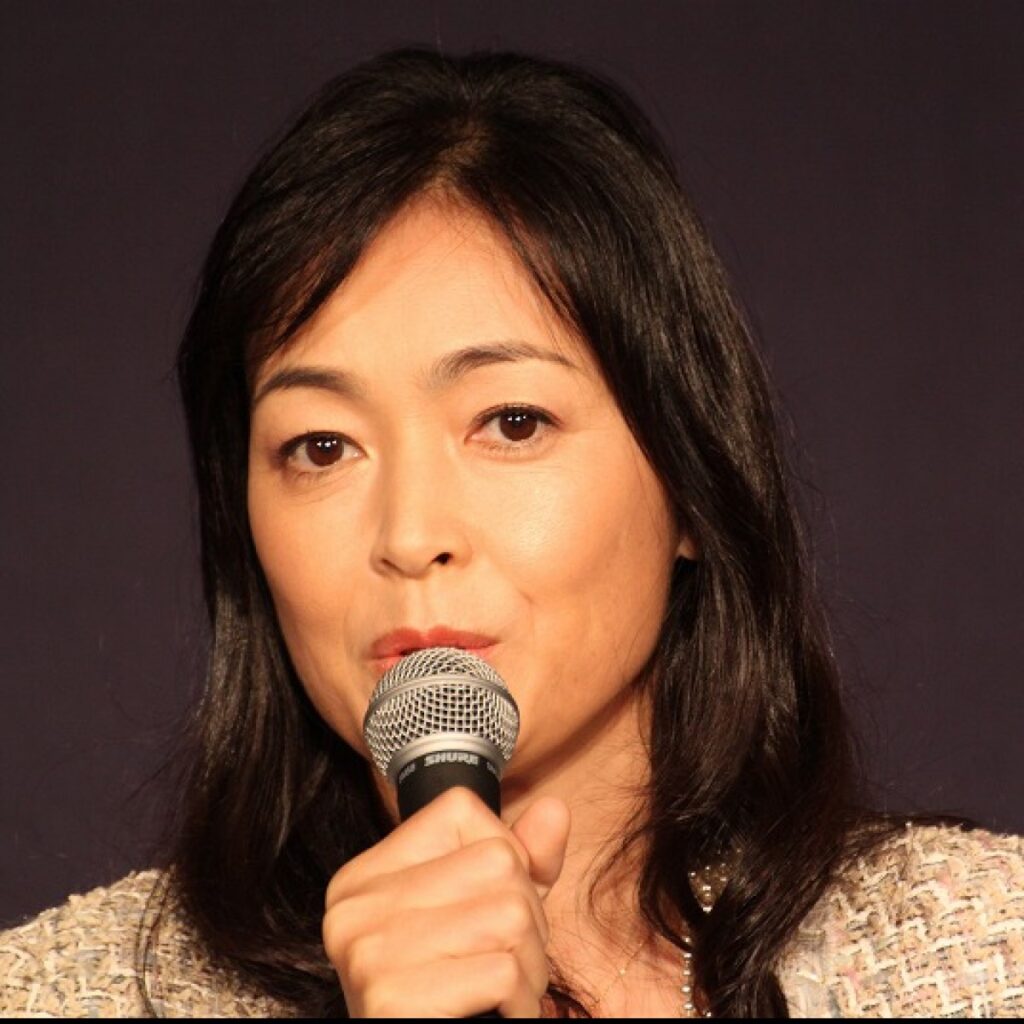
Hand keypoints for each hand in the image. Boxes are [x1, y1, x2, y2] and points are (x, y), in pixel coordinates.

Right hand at [323, 787, 570, 1016]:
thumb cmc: (451, 992)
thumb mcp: (485, 909)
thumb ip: (520, 857)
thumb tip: (555, 809)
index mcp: (368, 874)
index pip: (461, 810)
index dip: (505, 856)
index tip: (490, 907)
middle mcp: (357, 905)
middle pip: (498, 862)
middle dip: (529, 918)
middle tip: (508, 960)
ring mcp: (368, 950)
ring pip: (510, 916)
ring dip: (531, 964)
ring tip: (507, 990)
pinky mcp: (391, 999)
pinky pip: (503, 974)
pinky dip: (522, 1002)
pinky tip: (501, 1013)